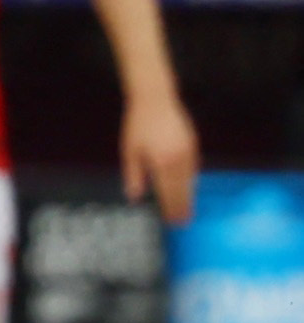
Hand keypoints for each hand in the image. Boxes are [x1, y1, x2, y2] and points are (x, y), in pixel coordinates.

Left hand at [127, 91, 202, 224]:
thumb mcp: (130, 151)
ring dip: (188, 195)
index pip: (168, 193)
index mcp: (161, 163)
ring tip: (186, 209)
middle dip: (182, 207)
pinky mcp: (193, 145)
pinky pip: (193, 169)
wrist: (156, 100)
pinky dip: (190, 180)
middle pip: (183, 190)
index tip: (172, 221)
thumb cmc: (138, 125)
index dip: (171, 208)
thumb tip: (134, 196)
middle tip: (183, 222)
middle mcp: (178, 160)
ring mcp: (189, 152)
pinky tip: (187, 187)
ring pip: (190, 181)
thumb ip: (133, 175)